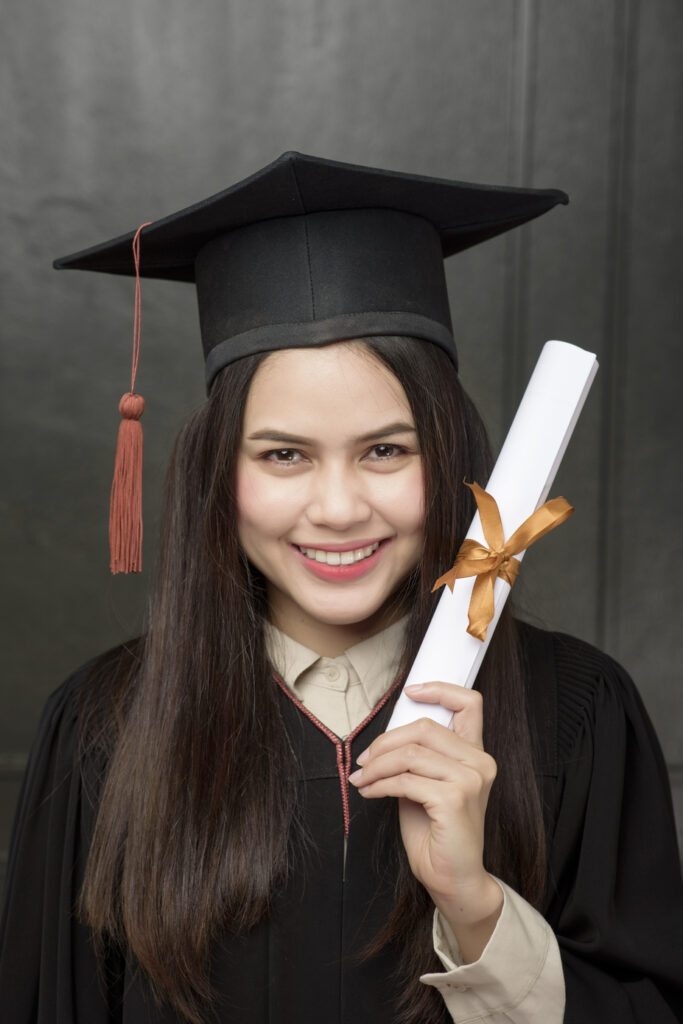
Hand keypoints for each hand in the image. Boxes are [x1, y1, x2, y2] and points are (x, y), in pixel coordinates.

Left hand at [348, 681, 502, 959]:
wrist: (453, 879)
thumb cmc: (436, 833)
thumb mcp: (424, 786)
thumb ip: (417, 758)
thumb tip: (386, 738)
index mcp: (475, 754)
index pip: (470, 704)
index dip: (440, 689)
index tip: (411, 691)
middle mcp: (479, 762)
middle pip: (425, 727)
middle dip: (386, 740)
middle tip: (364, 759)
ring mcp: (470, 779)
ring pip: (411, 753)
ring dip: (377, 765)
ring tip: (363, 778)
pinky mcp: (455, 798)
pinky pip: (405, 780)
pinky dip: (379, 784)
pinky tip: (369, 792)